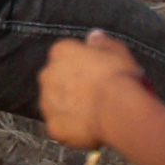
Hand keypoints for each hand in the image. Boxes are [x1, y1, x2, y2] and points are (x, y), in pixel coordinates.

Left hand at [38, 28, 153, 152]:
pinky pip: (61, 126)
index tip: (94, 69)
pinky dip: (71, 127)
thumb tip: (93, 36)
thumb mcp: (117, 50)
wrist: (116, 110)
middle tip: (92, 91)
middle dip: (68, 83)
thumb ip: (101, 42)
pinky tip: (88, 127)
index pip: (65, 53)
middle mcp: (47, 75)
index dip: (80, 62)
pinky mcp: (53, 128)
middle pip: (55, 78)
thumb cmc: (117, 76)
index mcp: (61, 51)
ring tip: (91, 111)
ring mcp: (47, 104)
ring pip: (55, 103)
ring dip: (67, 105)